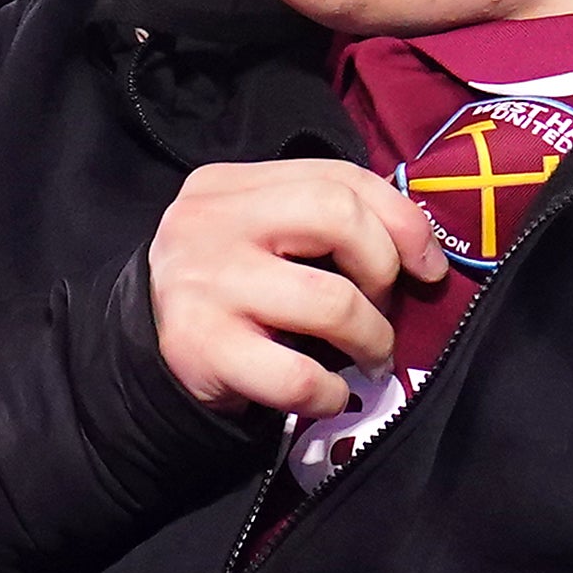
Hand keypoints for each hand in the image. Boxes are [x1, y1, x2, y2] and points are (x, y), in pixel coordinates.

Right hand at [148, 160, 439, 414]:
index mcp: (231, 185)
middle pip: (336, 216)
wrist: (145, 353)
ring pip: (330, 302)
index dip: (402, 220)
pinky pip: (300, 375)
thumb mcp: (260, 236)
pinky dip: (332, 393)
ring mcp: (204, 284)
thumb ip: (319, 222)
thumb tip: (416, 247)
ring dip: (371, 339)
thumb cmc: (227, 291)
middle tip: (384, 310)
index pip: (339, 177)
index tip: (427, 266)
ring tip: (370, 357)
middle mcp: (211, 222)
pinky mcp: (203, 349)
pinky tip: (331, 394)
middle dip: (383, 269)